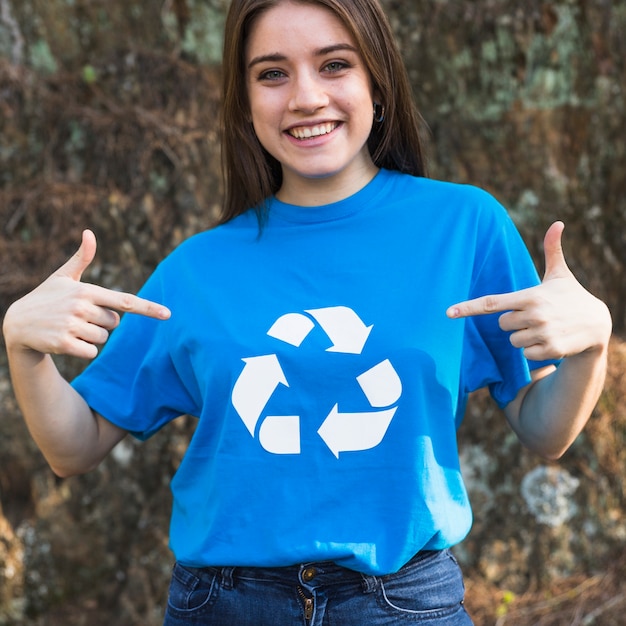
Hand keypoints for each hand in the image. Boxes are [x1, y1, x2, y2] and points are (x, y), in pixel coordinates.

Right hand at [3, 230, 170, 358]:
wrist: (17, 323)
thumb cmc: (46, 297)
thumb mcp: (63, 277)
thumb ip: (82, 258)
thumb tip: (90, 232)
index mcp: (86, 290)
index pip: (125, 301)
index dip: (148, 308)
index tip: (168, 314)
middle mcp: (81, 307)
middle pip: (114, 323)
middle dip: (101, 322)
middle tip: (79, 317)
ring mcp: (72, 326)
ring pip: (103, 339)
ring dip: (91, 337)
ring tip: (70, 327)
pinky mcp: (64, 344)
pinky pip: (91, 353)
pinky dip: (83, 351)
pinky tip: (66, 341)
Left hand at [446, 221, 611, 360]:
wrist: (599, 324)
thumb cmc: (572, 296)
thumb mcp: (560, 275)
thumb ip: (552, 251)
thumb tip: (557, 223)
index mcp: (530, 295)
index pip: (491, 303)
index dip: (468, 307)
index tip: (449, 312)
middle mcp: (534, 314)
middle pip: (502, 324)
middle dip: (514, 321)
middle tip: (535, 316)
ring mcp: (542, 333)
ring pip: (513, 340)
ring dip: (524, 336)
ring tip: (544, 328)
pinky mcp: (550, 350)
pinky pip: (525, 354)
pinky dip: (534, 349)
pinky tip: (550, 340)